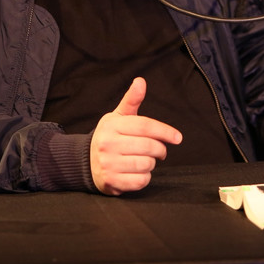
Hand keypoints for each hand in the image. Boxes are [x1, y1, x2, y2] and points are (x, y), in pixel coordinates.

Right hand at [90, 77, 182, 195]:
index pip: (145, 126)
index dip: (165, 131)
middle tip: (160, 150)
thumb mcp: (118, 117)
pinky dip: (145, 177)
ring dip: (152, 163)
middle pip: (148, 146)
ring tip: (146, 160)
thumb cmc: (110, 136)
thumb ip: (131, 100)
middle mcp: (107, 144)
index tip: (177, 137)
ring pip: (146, 164)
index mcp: (112, 125)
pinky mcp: (111, 182)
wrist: (86, 162)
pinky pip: (140, 181)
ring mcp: (108, 164)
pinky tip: (138, 171)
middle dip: (160, 149)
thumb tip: (141, 81)